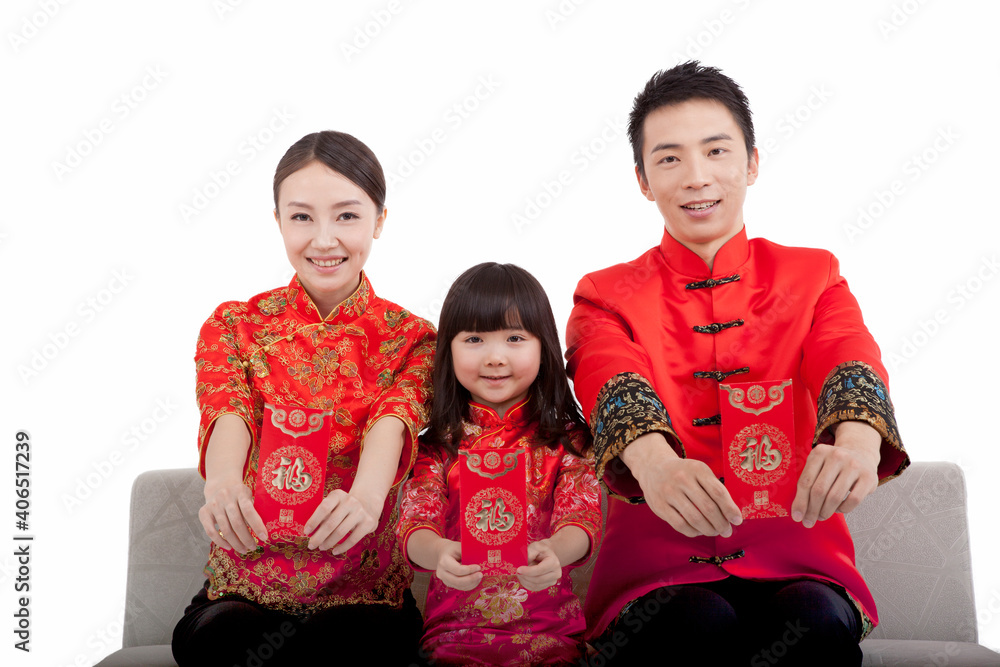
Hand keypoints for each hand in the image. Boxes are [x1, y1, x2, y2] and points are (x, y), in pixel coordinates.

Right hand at [199, 477, 266, 553]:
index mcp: (240, 492)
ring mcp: (213, 504)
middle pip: (237, 522)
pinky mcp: (203, 512)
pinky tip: (229, 547)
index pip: (249, 511)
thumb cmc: (239, 495)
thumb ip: (252, 509)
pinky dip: (220, 541)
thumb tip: (261, 532)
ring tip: (244, 550)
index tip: (264, 538)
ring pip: (225, 529)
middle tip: (253, 547)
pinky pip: (210, 531)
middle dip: (246, 538)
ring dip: (235, 543)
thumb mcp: (247, 496)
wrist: (220, 485)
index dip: (257, 525)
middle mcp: (225, 497)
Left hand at [304, 489, 380, 553]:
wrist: (368, 504)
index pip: (324, 507)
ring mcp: (360, 512)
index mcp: (338, 495)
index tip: (306, 532)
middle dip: (319, 536)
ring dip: (328, 542)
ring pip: (340, 532)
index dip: (313, 521)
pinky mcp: (368, 523)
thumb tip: (311, 532)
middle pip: (331, 522)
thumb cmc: (344, 507)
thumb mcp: (335, 504)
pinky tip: (335, 551)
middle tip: (311, 545)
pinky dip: (342, 547)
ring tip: (322, 547)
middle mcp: (350, 501)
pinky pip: (353, 539)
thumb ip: (325, 515)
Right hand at [433, 539, 482, 590]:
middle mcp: (442, 572)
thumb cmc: (453, 549)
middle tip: (480, 575)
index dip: (469, 570)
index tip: (478, 567)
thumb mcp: (459, 547)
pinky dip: (469, 585)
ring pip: (459, 586)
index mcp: (444, 561)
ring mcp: (444, 579)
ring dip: (472, 583)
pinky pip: (460, 587)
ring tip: (479, 577)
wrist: (443, 553)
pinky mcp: (449, 583)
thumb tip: (482, 558)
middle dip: (471, 579)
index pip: (458, 570)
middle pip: (457, 581)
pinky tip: (476, 580)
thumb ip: (469, 552)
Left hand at [516, 539, 562, 590]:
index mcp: (554, 563)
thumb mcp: (536, 546)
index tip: (518, 569)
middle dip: (525, 576)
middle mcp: (556, 574)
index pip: (540, 570)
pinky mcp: (547, 586)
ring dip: (524, 580)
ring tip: (520, 573)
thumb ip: (530, 552)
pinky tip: (523, 577)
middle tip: (517, 571)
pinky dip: (526, 584)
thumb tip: (524, 562)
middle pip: (538, 579)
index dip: (528, 571)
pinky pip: (534, 588)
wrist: (546, 555)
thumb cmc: (540, 550)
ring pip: (535, 586)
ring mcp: (552, 581)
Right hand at [623, 432, 741, 537]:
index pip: (718, 492)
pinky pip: (680, 524)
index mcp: (697, 469)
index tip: (737, 520)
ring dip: (708, 530)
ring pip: (694, 518)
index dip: (729, 509)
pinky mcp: (659, 505)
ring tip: (714, 532)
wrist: (653, 468)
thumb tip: (732, 514)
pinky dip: (693, 532)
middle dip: (721, 523)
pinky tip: (698, 531)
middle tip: (727, 531)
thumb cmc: (684, 473)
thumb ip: (714, 488)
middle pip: (707, 507)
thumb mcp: (699, 472)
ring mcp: (669, 492)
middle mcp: (682, 479)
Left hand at [792, 422, 879, 527]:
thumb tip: (798, 512)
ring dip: (826, 511)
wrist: (861, 455)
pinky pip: (853, 500)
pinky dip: (843, 509)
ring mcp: (854, 465)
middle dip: (812, 510)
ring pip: (835, 497)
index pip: (805, 481)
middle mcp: (837, 456)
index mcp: (819, 452)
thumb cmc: (834, 466)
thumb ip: (807, 483)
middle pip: (819, 490)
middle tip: (809, 521)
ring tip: (822, 516)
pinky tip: (838, 508)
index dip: (800, 502)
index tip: (797, 517)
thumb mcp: (818, 466)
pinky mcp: (868, 477)